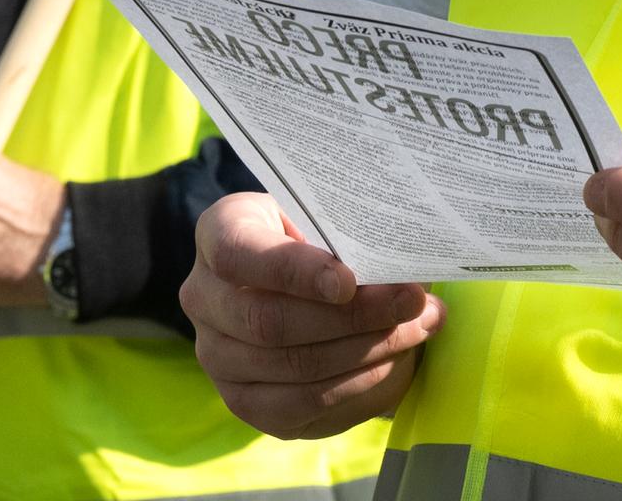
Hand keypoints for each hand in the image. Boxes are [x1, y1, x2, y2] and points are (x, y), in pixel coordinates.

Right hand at [183, 192, 439, 439]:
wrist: (297, 280)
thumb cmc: (316, 235)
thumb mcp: (324, 215)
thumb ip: (347, 233)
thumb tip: (402, 267)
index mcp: (217, 235)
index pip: (238, 254)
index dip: (294, 272)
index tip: (348, 281)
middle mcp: (203, 299)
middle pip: (270, 322)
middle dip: (353, 316)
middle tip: (412, 302)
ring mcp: (217, 358)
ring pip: (291, 368)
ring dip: (366, 352)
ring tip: (418, 328)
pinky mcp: (245, 403)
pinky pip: (300, 408)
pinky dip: (355, 387)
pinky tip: (392, 362)